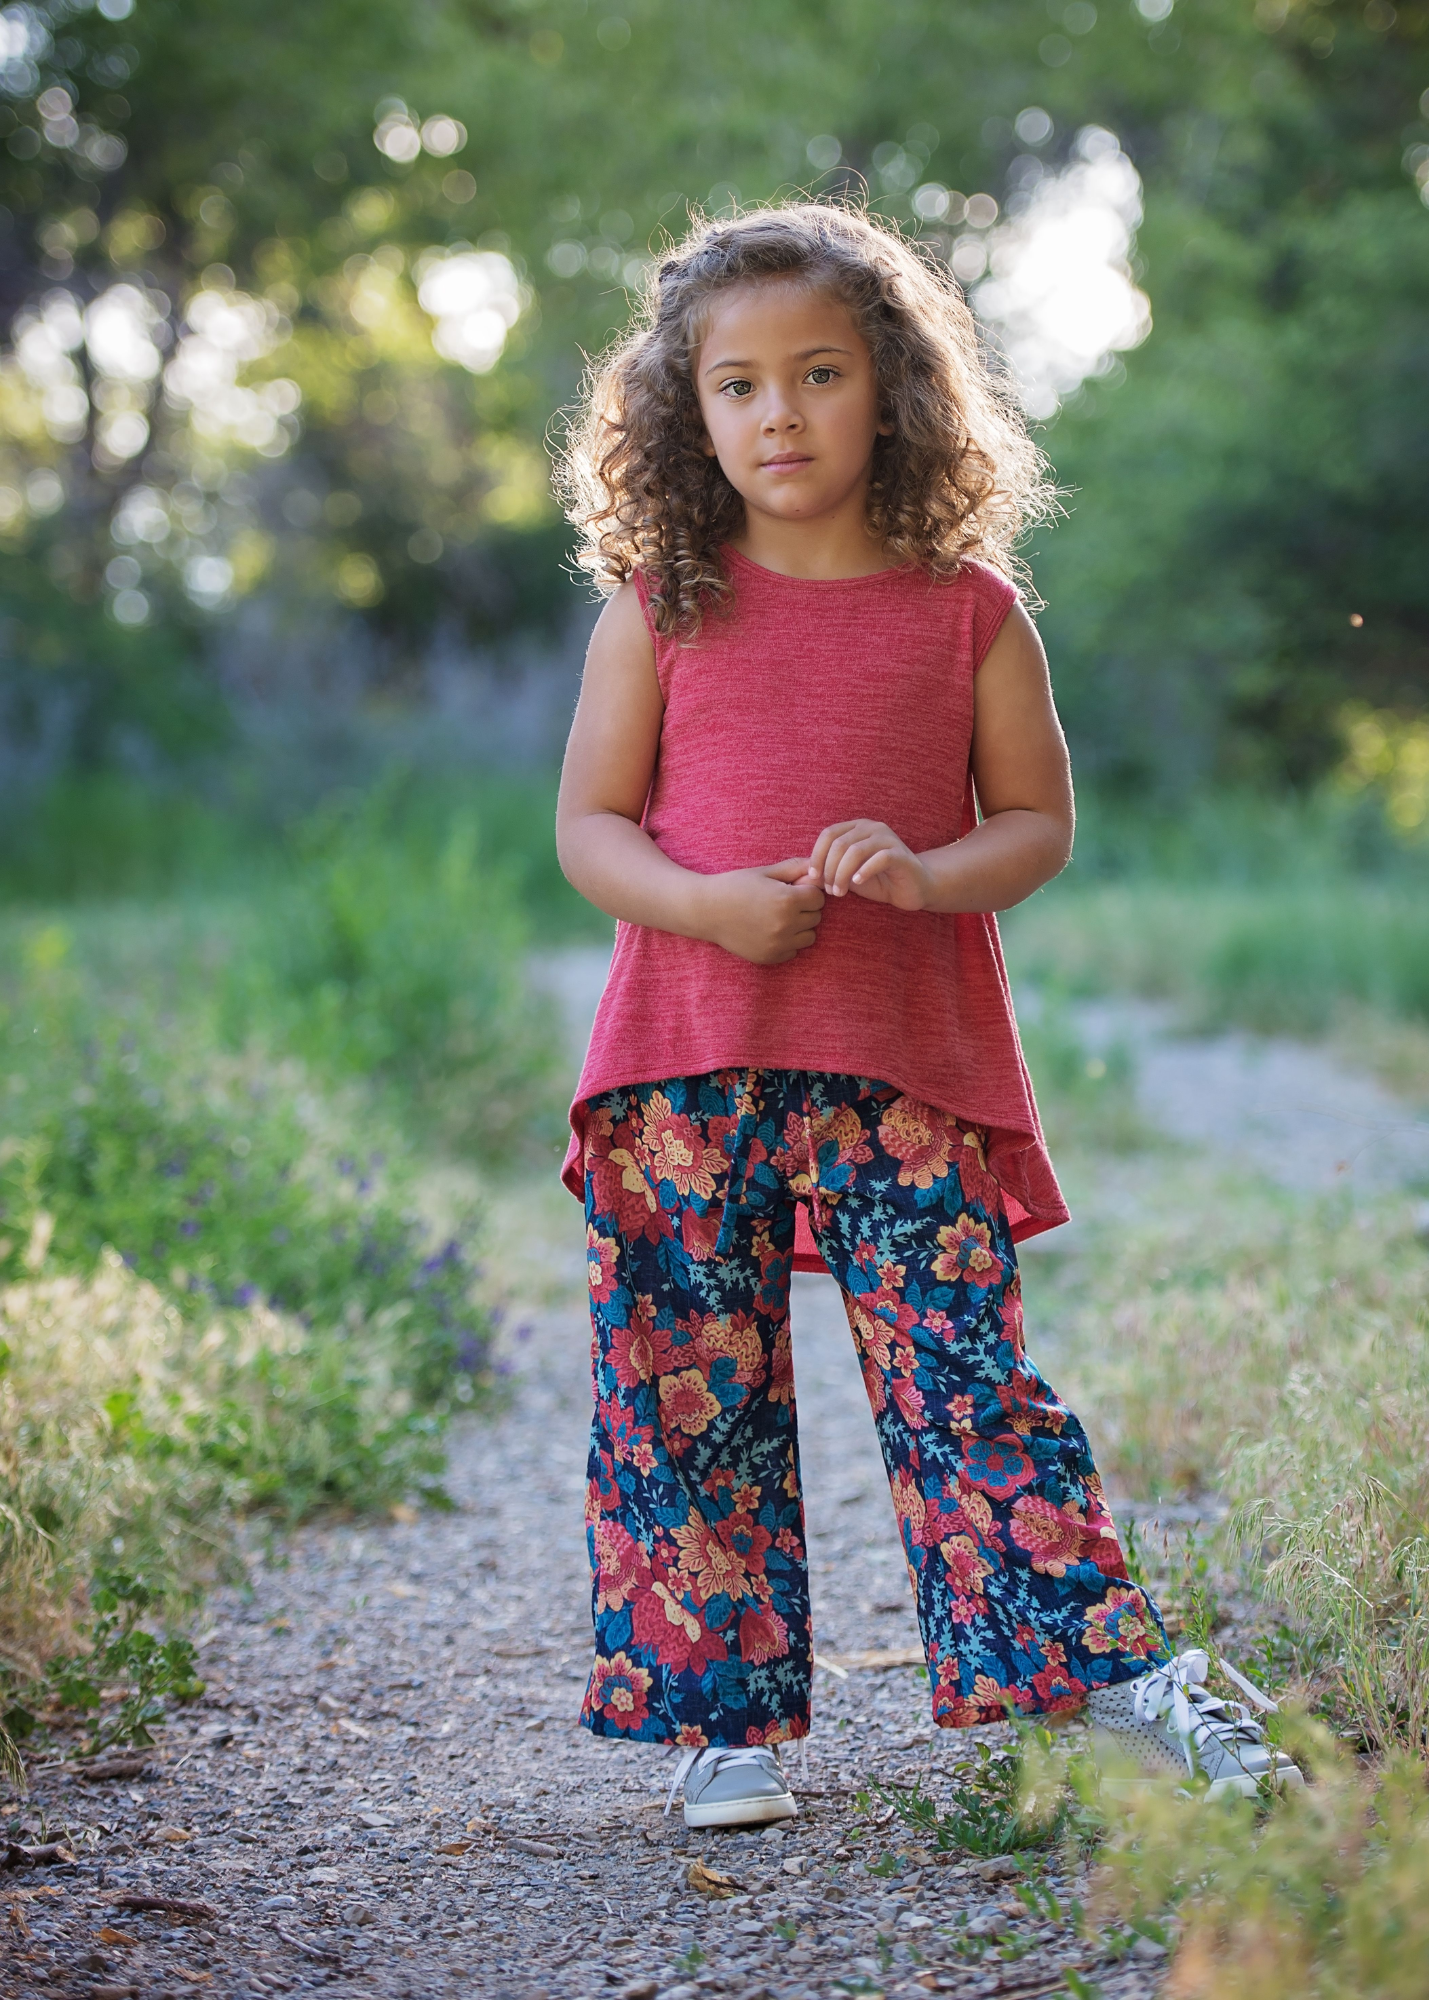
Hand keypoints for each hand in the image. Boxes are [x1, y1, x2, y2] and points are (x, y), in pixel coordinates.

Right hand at [702, 857, 825, 963]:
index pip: (819, 898)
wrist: (706, 911)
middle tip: (782, 902)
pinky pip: (793, 951)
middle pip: (815, 917)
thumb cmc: (735, 886)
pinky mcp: (770, 957)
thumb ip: (794, 868)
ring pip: (808, 937)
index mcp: (787, 900)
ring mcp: (778, 944)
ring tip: (778, 918)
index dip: (807, 891)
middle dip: (804, 909)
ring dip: (799, 927)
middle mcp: (786, 925)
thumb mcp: (765, 872)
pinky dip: (786, 942)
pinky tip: (768, 931)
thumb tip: (818, 867)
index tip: (792, 889)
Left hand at [809, 819, 931, 909]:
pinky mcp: (900, 854)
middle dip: (829, 869)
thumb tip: (803, 875)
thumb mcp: (848, 874)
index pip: (828, 834)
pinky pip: (879, 858)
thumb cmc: (877, 880)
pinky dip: (864, 871)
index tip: (813, 878)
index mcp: (856, 828)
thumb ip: (829, 870)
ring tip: (840, 892)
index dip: (816, 856)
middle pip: (839, 843)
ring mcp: (887, 839)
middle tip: (830, 890)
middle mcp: (871, 827)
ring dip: (842, 874)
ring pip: (855, 850)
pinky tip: (857, 883)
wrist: (912, 888)